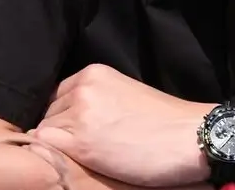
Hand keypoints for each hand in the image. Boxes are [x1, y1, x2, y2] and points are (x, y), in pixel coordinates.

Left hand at [31, 64, 212, 187]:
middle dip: (60, 130)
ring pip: (46, 131)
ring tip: (86, 155)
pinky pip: (46, 148)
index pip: (57, 94)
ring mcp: (80, 114)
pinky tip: (78, 162)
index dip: (63, 116)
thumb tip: (71, 118)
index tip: (76, 131)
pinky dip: (55, 157)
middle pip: (49, 112)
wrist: (188, 136)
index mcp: (94, 73)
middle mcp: (83, 88)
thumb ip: (96, 99)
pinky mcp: (81, 143)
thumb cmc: (164, 122)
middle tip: (84, 147)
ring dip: (60, 146)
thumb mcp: (124, 95)